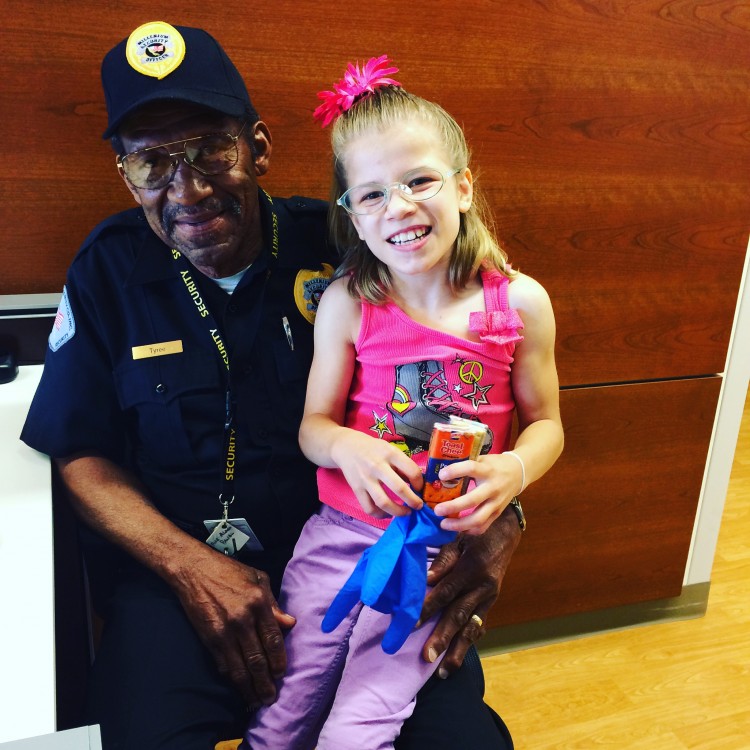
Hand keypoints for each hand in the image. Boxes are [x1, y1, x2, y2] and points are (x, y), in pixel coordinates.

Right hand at [173, 549, 295, 706]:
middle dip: (265, 682)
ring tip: (256, 701)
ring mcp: (223, 631)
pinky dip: (232, 679)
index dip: (279, 660)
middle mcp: (242, 619)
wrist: (193, 570)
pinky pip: (223, 664)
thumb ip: (274, 603)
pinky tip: (238, 688)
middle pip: (257, 659)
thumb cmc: (229, 571)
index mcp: (258, 602)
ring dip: (249, 688)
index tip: (282, 674)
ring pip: (239, 668)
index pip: (273, 639)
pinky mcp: (208, 638)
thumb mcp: (258, 578)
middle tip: (271, 697)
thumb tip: (289, 623)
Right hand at [331, 429, 423, 517]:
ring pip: (384, 502)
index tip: (420, 488)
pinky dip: (380, 515)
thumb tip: (418, 484)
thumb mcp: (390, 449)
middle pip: (399, 488)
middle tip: (419, 506)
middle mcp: (378, 466)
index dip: (419, 483)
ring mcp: (365, 479)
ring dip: (398, 512)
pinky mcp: (356, 489)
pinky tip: (388, 513)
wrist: (346, 447)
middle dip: (413, 501)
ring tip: (406, 512)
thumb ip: (402, 465)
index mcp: (390, 453)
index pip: (411, 470)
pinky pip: (369, 508)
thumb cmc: (373, 449)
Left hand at [419, 506, 520, 675]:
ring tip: (444, 670)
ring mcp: (490, 596)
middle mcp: (483, 586)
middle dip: (442, 638)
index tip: (411, 624)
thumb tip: (426, 581)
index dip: (428, 608)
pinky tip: (458, 656)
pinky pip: (479, 624)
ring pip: (471, 627)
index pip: (446, 592)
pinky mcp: (492, 602)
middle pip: (459, 615)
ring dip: (457, 649)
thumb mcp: (458, 538)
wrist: (506, 531)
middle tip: (427, 657)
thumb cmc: (476, 532)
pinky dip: (469, 640)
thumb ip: (443, 560)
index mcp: (472, 568)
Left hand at [431, 452, 523, 533]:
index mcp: (487, 470)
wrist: (519, 473)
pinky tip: (457, 529)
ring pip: (478, 519)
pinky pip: (483, 526)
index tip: (441, 475)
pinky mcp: (498, 513)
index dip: (455, 471)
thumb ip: (466, 463)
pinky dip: (469, 530)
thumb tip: (441, 469)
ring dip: (459, 524)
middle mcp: (492, 488)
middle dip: (453, 507)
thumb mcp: (482, 459)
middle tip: (437, 510)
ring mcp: (496, 503)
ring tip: (443, 524)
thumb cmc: (495, 465)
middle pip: (473, 500)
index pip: (471, 469)